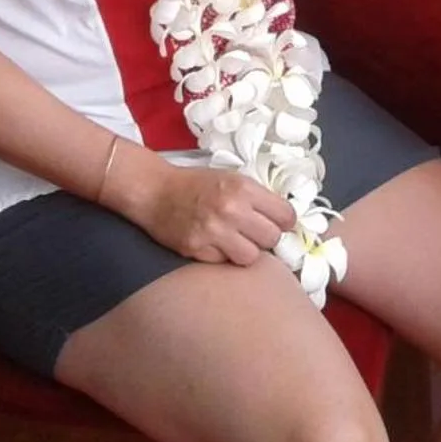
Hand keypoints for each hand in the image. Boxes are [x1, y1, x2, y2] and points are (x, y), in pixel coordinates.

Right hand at [115, 158, 298, 265]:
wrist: (155, 190)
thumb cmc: (196, 184)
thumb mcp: (232, 179)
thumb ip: (257, 197)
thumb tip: (285, 219)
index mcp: (244, 188)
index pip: (285, 215)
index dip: (284, 221)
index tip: (279, 223)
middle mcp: (231, 209)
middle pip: (271, 238)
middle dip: (266, 237)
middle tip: (255, 232)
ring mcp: (213, 231)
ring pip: (251, 256)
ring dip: (247, 251)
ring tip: (237, 241)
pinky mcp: (197, 249)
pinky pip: (225, 262)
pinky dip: (223, 256)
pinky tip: (215, 244)